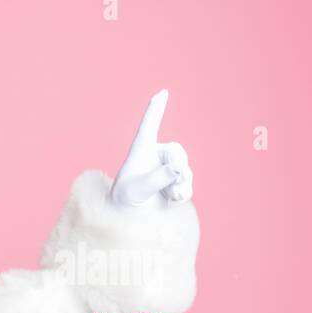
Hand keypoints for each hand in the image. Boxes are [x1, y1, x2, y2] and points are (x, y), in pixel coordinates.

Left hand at [109, 90, 192, 208]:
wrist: (129, 219)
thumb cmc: (125, 201)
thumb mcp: (138, 190)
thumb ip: (157, 178)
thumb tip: (178, 168)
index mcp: (140, 151)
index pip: (149, 127)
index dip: (155, 109)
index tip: (162, 92)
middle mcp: (156, 156)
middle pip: (177, 153)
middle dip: (178, 167)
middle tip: (176, 180)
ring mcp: (167, 169)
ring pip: (185, 170)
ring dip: (180, 184)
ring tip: (169, 195)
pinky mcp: (175, 182)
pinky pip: (187, 185)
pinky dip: (182, 193)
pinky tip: (172, 199)